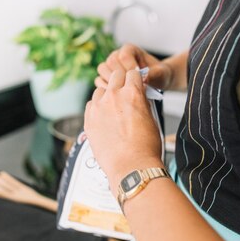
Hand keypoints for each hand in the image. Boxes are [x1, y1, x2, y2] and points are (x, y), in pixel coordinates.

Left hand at [84, 69, 164, 195]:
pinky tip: (104, 118)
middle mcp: (113, 96)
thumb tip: (138, 96)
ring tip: (113, 108)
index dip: (135, 78)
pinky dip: (97, 107)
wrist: (131, 167)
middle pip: (115, 76)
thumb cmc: (145, 147)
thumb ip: (142, 102)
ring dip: (107, 95)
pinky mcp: (88, 120)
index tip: (135, 82)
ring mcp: (98, 108)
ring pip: (100, 90)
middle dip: (121, 81)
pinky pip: (91, 105)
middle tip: (124, 91)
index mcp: (132, 93)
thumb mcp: (150, 118)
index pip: (132, 73)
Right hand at [96, 44, 173, 89]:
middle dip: (121, 76)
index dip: (130, 67)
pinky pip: (100, 80)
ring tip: (124, 90)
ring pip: (103, 69)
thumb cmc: (158, 75)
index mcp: (130, 50)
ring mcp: (110, 66)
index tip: (139, 78)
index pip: (124, 56)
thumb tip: (144, 79)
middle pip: (111, 61)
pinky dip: (106, 87)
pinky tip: (117, 95)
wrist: (155, 81)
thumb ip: (154, 74)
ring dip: (112, 81)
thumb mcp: (161, 73)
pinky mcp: (106, 77)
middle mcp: (117, 55)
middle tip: (131, 86)